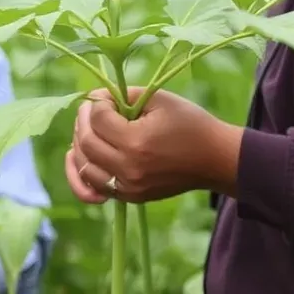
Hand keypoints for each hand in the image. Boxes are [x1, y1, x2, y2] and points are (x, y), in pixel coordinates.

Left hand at [65, 87, 241, 203]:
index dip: (96, 104)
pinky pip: (93, 189)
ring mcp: (128, 186)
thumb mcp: (159, 100)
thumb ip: (124, 96)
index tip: (105, 97)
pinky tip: (78, 158)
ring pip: (84, 167)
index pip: (98, 120)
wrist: (215, 159)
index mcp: (136, 142)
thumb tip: (94, 98)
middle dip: (83, 122)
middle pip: (86, 144)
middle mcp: (128, 168)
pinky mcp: (131, 196)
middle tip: (91, 111)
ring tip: (89, 130)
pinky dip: (81, 174)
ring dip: (79, 146)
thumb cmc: (190, 124)